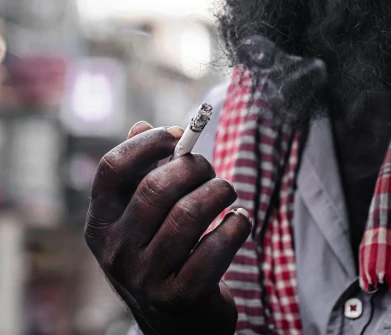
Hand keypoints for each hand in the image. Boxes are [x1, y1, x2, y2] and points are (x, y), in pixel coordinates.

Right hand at [85, 121, 250, 334]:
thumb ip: (140, 172)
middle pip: (157, 187)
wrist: (177, 327)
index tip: (178, 135)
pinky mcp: (180, 297)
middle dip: (194, 167)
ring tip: (227, 193)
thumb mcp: (139, 218)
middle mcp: (116, 252)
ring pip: (190, 213)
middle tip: (210, 170)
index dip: (148, 143)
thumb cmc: (162, 254)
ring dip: (219, 192)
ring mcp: (145, 278)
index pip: (113, 168)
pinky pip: (216, 246)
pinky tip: (239, 221)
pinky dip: (237, 224)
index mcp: (101, 224)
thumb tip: (140, 126)